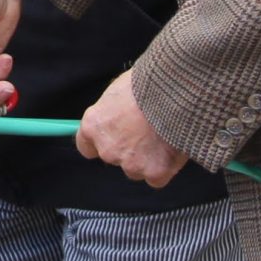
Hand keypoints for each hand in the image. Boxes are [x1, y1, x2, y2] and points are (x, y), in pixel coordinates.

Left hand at [75, 71, 188, 187]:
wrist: (174, 92)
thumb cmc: (147, 82)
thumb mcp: (119, 90)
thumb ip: (113, 111)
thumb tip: (118, 116)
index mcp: (94, 125)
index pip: (86, 146)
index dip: (101, 143)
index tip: (112, 138)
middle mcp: (107, 149)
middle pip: (115, 158)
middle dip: (129, 149)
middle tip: (147, 131)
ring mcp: (130, 163)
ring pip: (137, 169)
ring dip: (147, 159)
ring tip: (163, 136)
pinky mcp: (154, 173)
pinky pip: (157, 178)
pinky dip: (165, 167)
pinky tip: (173, 148)